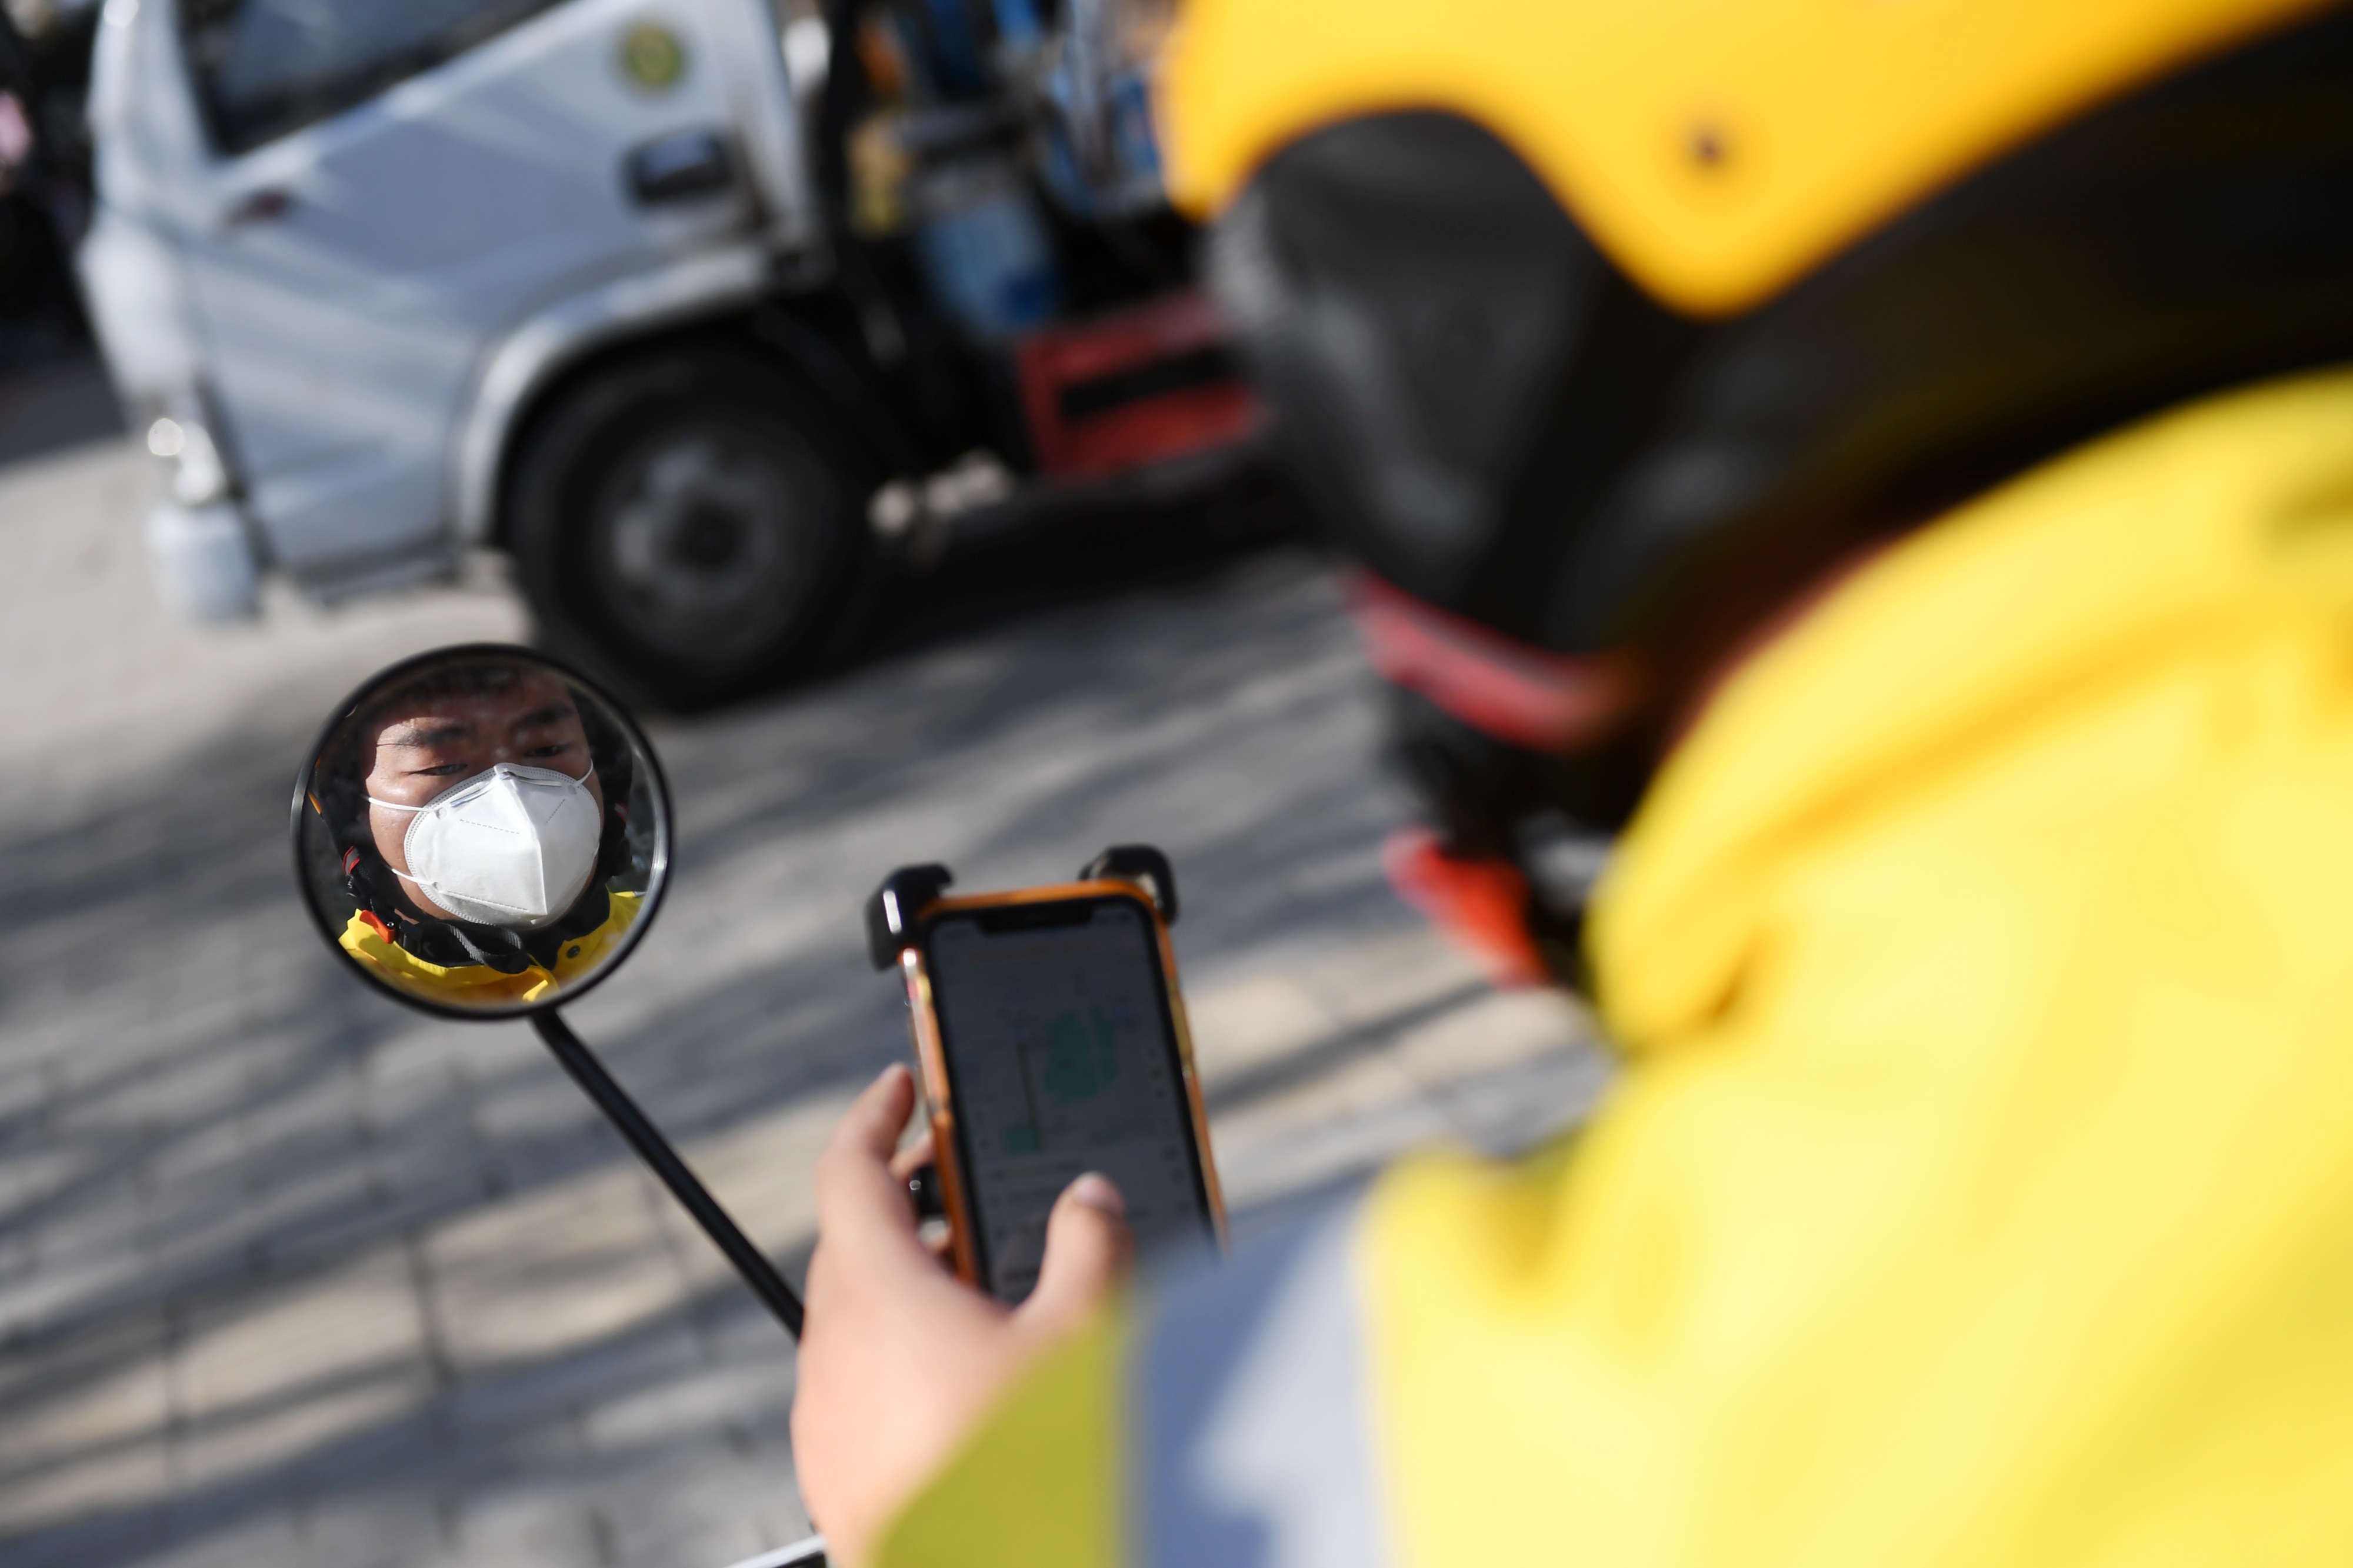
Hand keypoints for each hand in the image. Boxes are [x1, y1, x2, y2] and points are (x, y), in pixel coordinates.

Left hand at [793, 1064, 1132, 1567]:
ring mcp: (825, 1417)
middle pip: (851, 1243)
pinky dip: (895, 1356)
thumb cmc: (1016, 1472)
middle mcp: (832, 1349)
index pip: (847, 1170)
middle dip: (905, 1203)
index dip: (873, 1114)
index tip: (899, 1088)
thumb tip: (1091, 1201)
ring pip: (853, 1320)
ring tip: (980, 1290)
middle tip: (959, 1186)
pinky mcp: (833, 1473)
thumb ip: (1089, 1250)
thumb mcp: (1077, 1339)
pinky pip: (855, 1386)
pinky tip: (962, 1381)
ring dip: (904, 1286)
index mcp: (876, 1294)